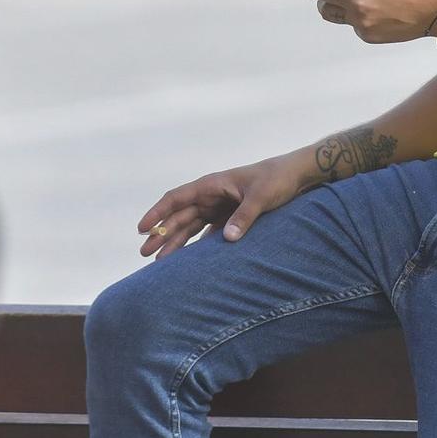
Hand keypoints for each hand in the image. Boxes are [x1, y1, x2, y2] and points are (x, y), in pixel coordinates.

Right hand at [136, 154, 304, 256]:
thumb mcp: (261, 196)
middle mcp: (210, 196)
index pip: (176, 199)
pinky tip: (187, 261)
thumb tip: (227, 240)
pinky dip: (196, 246)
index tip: (142, 228)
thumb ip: (244, 217)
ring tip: (159, 262)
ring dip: (175, 242)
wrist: (295, 175)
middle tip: (145, 253)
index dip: (157, 213)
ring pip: (190, 227)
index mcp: (211, 185)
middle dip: (161, 234)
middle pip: (179, 216)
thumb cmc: (276, 180)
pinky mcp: (229, 218)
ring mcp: (218, 207)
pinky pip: (206, 234)